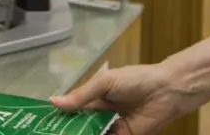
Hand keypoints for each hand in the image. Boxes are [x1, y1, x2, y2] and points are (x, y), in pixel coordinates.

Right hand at [51, 65, 188, 133]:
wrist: (166, 91)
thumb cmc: (135, 80)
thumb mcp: (104, 83)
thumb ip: (81, 96)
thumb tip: (53, 102)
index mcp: (95, 99)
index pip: (72, 111)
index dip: (59, 117)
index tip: (42, 124)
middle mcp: (101, 116)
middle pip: (79, 127)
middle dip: (67, 131)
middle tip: (50, 134)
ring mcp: (112, 129)